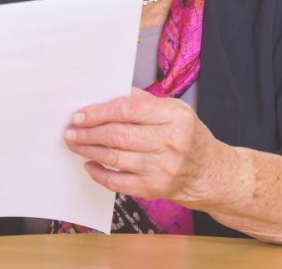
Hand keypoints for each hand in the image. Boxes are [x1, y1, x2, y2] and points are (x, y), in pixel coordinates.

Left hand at [62, 88, 225, 204]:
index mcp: (175, 117)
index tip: (80, 114)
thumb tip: (106, 93)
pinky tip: (90, 164)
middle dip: (88, 131)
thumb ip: (144, 101)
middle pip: (118, 134)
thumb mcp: (176, 111)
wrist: (210, 173)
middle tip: (71, 129)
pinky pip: (117, 182)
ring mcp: (162, 168)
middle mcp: (171, 143)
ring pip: (114, 157)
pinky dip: (99, 173)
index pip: (127, 109)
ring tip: (74, 143)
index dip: (99, 112)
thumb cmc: (189, 137)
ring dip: (88, 149)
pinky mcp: (154, 188)